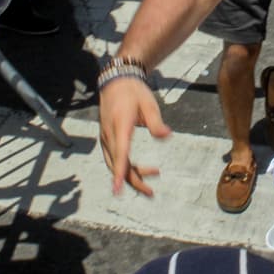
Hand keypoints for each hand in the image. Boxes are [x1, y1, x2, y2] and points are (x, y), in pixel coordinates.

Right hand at [98, 75, 170, 195]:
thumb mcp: (149, 104)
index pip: (120, 152)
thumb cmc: (134, 93)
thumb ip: (156, 122)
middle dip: (133, 181)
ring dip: (131, 176)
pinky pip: (114, 158)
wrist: (116, 82)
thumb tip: (167, 135)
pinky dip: (126, 168)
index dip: (119, 171)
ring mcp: (105, 137)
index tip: (118, 189)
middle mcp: (109, 134)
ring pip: (114, 164)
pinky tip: (143, 170)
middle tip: (151, 192)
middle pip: (117, 164)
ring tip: (152, 181)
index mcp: (120, 125)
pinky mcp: (107, 139)